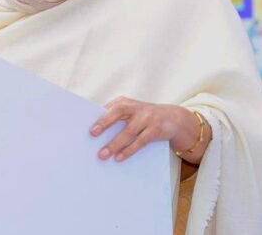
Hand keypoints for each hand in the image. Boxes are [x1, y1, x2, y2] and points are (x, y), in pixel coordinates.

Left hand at [89, 97, 208, 163]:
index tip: (86, 126)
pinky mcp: (156, 129)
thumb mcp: (131, 113)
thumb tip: (94, 132)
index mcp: (125, 102)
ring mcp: (147, 117)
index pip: (108, 108)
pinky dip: (129, 150)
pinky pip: (140, 141)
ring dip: (114, 144)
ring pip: (128, 131)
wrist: (175, 118)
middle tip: (92, 134)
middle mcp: (135, 107)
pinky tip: (119, 158)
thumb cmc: (144, 117)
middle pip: (118, 113)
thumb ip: (115, 118)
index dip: (97, 116)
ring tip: (102, 155)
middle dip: (105, 122)